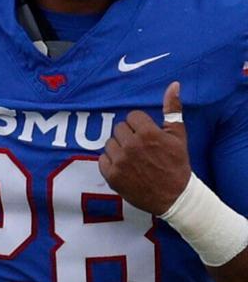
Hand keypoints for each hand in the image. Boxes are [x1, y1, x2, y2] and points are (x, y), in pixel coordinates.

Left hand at [99, 81, 190, 213]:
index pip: (131, 117)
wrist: (175, 197)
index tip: (147, 136)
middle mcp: (131, 146)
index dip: (140, 126)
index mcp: (148, 133)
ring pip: (109, 143)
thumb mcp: (179, 136)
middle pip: (119, 129)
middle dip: (129, 136)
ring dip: (119, 148)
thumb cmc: (177, 164)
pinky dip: (111, 162)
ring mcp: (120, 161)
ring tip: (134, 158)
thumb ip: (173, 109)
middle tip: (141, 148)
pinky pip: (102, 159)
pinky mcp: (112, 175)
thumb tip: (173, 85)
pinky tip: (125, 168)